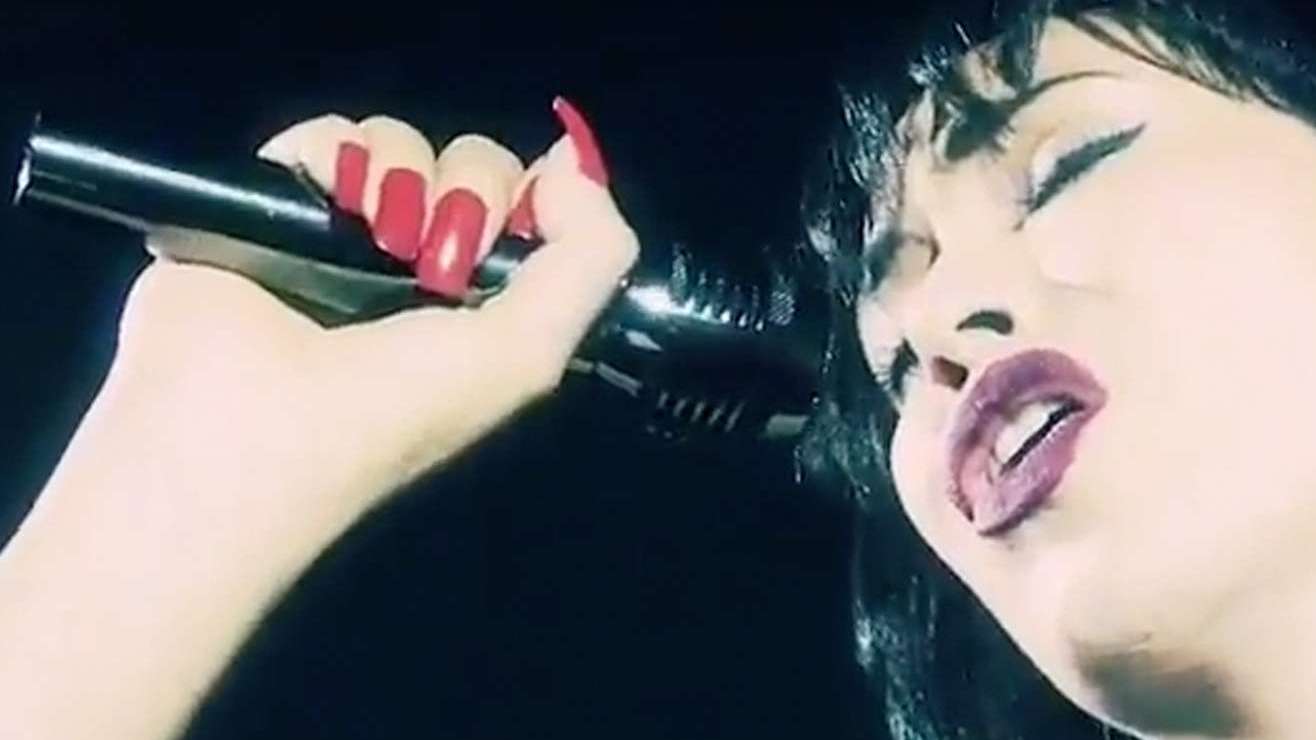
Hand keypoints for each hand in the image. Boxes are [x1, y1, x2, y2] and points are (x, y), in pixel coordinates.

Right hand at [0, 100, 635, 739]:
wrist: (245, 428)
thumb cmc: (398, 406)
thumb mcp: (529, 355)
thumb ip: (591, 257)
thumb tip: (575, 162)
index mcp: (478, 302)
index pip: (529, 209)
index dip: (538, 201)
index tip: (528, 218)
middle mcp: (415, 262)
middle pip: (475, 165)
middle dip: (473, 194)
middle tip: (439, 261)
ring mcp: (342, 229)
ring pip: (403, 141)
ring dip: (406, 179)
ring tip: (375, 243)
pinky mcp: (270, 199)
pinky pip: (328, 136)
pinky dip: (336, 159)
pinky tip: (327, 215)